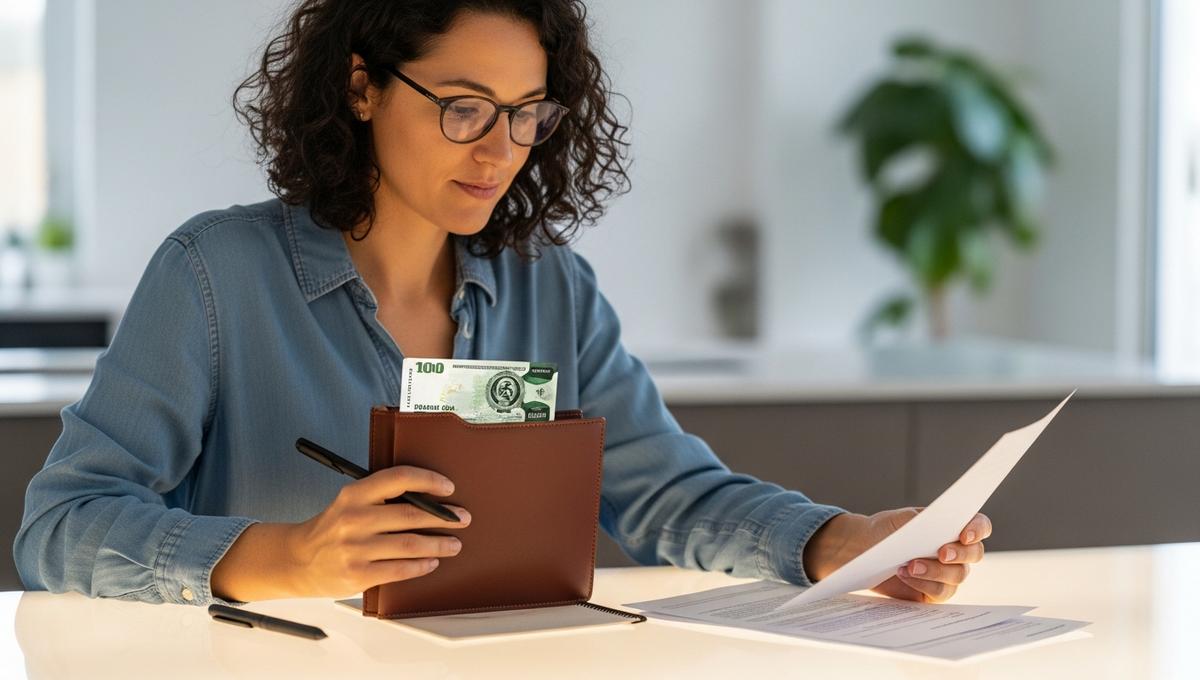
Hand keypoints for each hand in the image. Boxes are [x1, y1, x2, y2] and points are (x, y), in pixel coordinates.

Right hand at [287, 466, 470, 597]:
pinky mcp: (358, 575)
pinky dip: (421, 566)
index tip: (448, 487)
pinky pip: (400, 569)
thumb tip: (428, 497)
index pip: (399, 478)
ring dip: (439, 544)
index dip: (428, 480)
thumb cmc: (332, 529)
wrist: (298, 560)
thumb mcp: (350, 502)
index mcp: (354, 494)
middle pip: (410, 514)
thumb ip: (381, 497)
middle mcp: (354, 519)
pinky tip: (431, 562)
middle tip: (462, 518)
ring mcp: (355, 549)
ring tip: (454, 543)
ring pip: (410, 544)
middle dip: (443, 517)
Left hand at [803, 508, 991, 602]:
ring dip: (935, 570)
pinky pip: (941, 592)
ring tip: (909, 566)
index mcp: (953, 527)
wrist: (863, 548)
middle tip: (941, 553)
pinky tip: (904, 574)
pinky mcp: (934, 591)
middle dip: (959, 553)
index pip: (979, 526)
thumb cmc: (886, 530)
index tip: (964, 535)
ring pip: (958, 575)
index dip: (977, 530)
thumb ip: (926, 521)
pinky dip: (924, 583)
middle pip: (975, 553)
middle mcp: (956, 551)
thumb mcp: (904, 519)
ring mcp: (948, 573)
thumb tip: (946, 526)